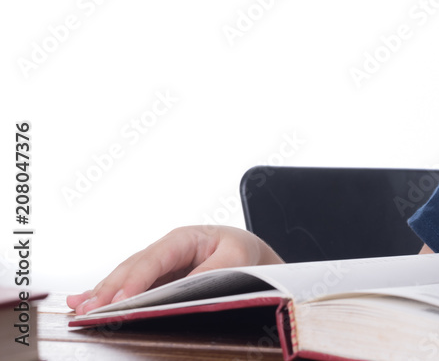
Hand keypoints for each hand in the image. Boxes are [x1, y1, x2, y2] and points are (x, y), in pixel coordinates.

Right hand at [66, 225, 282, 314]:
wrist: (247, 253)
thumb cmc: (240, 251)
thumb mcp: (236, 257)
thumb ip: (212, 270)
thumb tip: (185, 289)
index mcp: (183, 238)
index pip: (155, 259)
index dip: (136, 280)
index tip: (121, 301)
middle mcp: (164, 250)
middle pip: (132, 268)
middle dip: (110, 290)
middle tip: (89, 311)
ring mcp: (156, 266)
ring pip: (125, 278)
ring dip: (102, 294)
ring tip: (80, 310)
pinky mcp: (154, 280)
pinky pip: (128, 288)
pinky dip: (107, 297)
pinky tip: (84, 305)